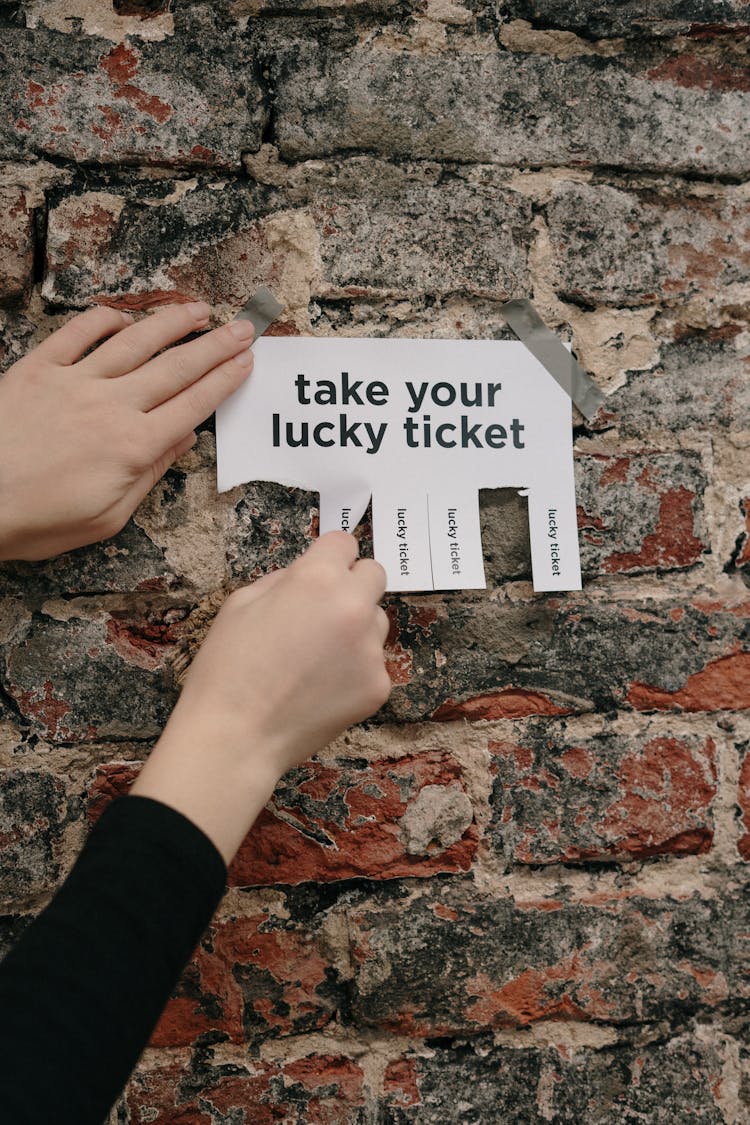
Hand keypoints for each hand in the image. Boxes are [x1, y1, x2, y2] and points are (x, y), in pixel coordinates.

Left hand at [0, 301, 254, 560]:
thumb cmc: (36, 520)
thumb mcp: (107, 518)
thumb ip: (149, 475)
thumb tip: (181, 442)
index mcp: (133, 447)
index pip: (193, 405)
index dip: (224, 381)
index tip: (246, 362)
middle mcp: (111, 406)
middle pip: (176, 368)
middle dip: (215, 346)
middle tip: (242, 327)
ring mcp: (74, 382)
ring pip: (134, 343)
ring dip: (171, 323)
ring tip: (198, 309)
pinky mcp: (37, 370)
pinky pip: (76, 334)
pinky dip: (103, 320)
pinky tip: (123, 316)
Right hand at [131, 532, 391, 862]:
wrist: (236, 736)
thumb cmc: (227, 667)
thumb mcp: (240, 603)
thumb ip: (283, 580)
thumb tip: (307, 576)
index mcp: (317, 579)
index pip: (345, 543)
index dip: (330, 556)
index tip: (322, 571)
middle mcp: (353, 606)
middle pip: (374, 574)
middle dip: (353, 585)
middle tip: (324, 611)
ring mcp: (371, 649)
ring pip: (376, 622)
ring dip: (356, 629)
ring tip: (316, 658)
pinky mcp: (378, 686)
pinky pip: (372, 664)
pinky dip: (354, 672)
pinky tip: (321, 689)